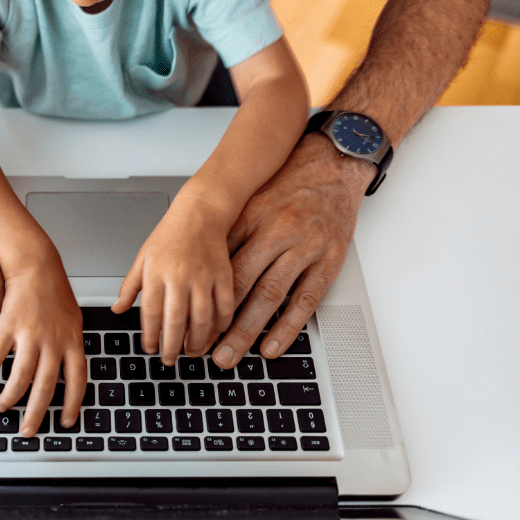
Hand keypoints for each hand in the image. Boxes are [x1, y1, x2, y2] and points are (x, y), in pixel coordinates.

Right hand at [0, 246, 86, 436]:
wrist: (36, 263)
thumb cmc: (54, 291)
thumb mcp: (73, 321)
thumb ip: (70, 347)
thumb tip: (68, 375)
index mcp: (73, 341)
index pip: (77, 381)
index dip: (73, 404)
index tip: (67, 422)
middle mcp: (54, 341)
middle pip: (46, 388)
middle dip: (36, 415)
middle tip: (28, 431)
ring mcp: (31, 334)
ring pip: (21, 377)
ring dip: (10, 398)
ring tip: (2, 409)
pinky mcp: (8, 325)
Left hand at [113, 189, 237, 365]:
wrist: (200, 213)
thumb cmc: (169, 236)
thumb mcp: (142, 258)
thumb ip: (129, 286)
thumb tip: (117, 309)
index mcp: (156, 273)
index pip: (150, 313)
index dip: (149, 336)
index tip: (149, 348)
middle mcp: (179, 277)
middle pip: (175, 321)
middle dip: (172, 346)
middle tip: (170, 359)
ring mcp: (204, 277)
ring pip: (201, 319)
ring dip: (196, 341)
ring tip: (191, 352)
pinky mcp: (224, 276)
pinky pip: (225, 307)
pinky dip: (221, 325)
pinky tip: (214, 334)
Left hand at [212, 134, 375, 367]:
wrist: (334, 164)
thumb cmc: (287, 184)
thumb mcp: (249, 200)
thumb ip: (226, 233)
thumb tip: (194, 269)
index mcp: (252, 217)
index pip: (219, 264)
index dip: (200, 295)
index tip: (185, 319)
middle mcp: (278, 233)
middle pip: (241, 285)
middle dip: (218, 321)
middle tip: (200, 347)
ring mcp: (305, 248)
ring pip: (271, 297)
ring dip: (247, 331)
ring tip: (229, 354)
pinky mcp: (328, 262)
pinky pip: (305, 301)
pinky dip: (287, 328)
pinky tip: (271, 347)